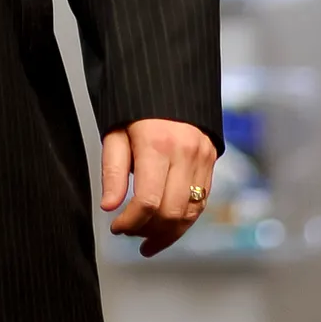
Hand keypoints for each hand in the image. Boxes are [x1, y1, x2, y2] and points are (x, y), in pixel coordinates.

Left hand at [101, 119, 216, 256]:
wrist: (167, 83)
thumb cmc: (135, 110)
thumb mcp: (115, 134)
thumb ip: (112, 172)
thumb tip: (109, 207)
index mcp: (157, 145)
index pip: (148, 201)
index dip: (131, 222)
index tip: (116, 228)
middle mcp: (185, 153)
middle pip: (172, 212)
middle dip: (148, 231)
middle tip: (128, 234)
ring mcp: (202, 158)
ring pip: (190, 212)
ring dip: (168, 233)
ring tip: (146, 239)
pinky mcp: (211, 161)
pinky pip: (201, 202)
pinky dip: (183, 220)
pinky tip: (165, 226)